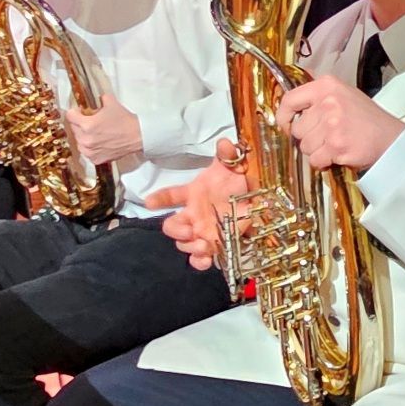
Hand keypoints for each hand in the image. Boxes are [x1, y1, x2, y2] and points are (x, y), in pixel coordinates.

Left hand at [65, 98, 142, 163]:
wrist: (137, 136)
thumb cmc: (125, 121)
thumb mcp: (111, 103)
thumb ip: (99, 99)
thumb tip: (96, 99)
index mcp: (87, 125)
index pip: (70, 116)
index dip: (75, 112)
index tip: (79, 112)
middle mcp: (86, 139)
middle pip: (74, 128)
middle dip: (80, 123)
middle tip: (90, 121)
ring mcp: (90, 151)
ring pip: (79, 141)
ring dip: (83, 136)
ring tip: (95, 133)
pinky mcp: (96, 159)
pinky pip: (86, 152)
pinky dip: (90, 147)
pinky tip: (99, 142)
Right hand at [143, 139, 248, 269]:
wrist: (255, 197)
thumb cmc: (238, 180)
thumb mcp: (235, 165)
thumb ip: (228, 154)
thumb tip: (226, 143)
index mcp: (194, 194)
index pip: (171, 195)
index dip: (159, 199)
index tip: (149, 202)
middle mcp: (193, 215)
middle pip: (171, 226)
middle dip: (176, 230)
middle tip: (190, 230)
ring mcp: (202, 232)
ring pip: (183, 244)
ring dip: (190, 247)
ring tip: (204, 245)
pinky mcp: (214, 246)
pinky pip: (199, 259)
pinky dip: (200, 262)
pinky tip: (207, 260)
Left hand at [274, 75, 404, 170]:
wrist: (391, 138)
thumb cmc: (367, 119)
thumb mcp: (343, 94)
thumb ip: (319, 95)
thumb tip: (293, 97)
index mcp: (326, 86)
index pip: (290, 100)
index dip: (284, 117)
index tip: (287, 125)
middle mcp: (327, 102)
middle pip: (297, 129)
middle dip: (309, 138)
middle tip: (328, 137)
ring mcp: (332, 124)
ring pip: (305, 147)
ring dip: (317, 151)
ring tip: (336, 145)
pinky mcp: (336, 145)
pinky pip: (316, 160)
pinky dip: (324, 162)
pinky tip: (339, 154)